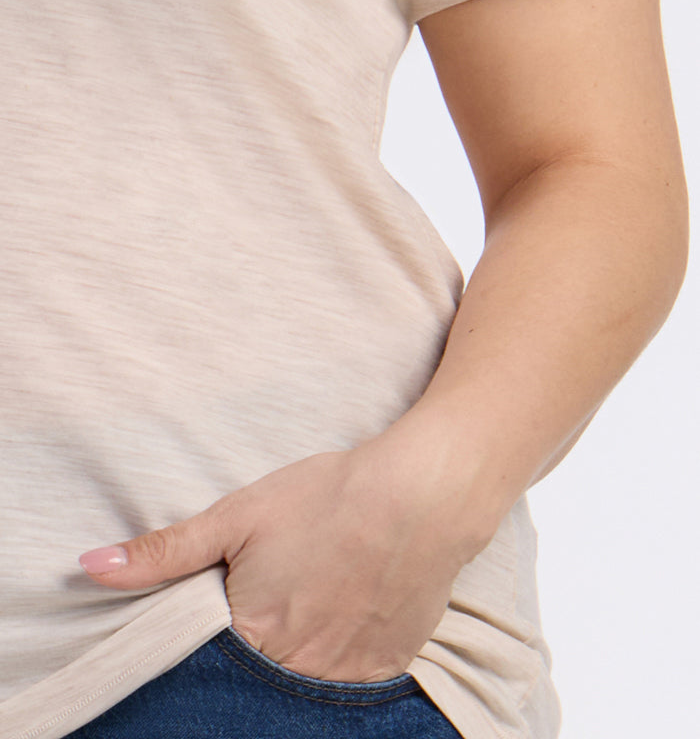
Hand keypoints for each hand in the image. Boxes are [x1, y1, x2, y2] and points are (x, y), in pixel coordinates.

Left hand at [78, 431, 492, 681]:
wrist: (421, 494)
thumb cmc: (328, 498)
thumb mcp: (237, 515)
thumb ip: (164, 551)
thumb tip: (89, 567)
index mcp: (253, 634)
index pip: (207, 667)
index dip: (213, 636)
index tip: (227, 608)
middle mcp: (298, 668)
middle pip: (258, 677)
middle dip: (257, 645)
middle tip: (279, 595)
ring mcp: (348, 674)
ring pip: (303, 682)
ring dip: (298, 653)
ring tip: (311, 599)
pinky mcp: (389, 665)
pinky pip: (352, 683)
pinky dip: (340, 655)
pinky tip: (345, 609)